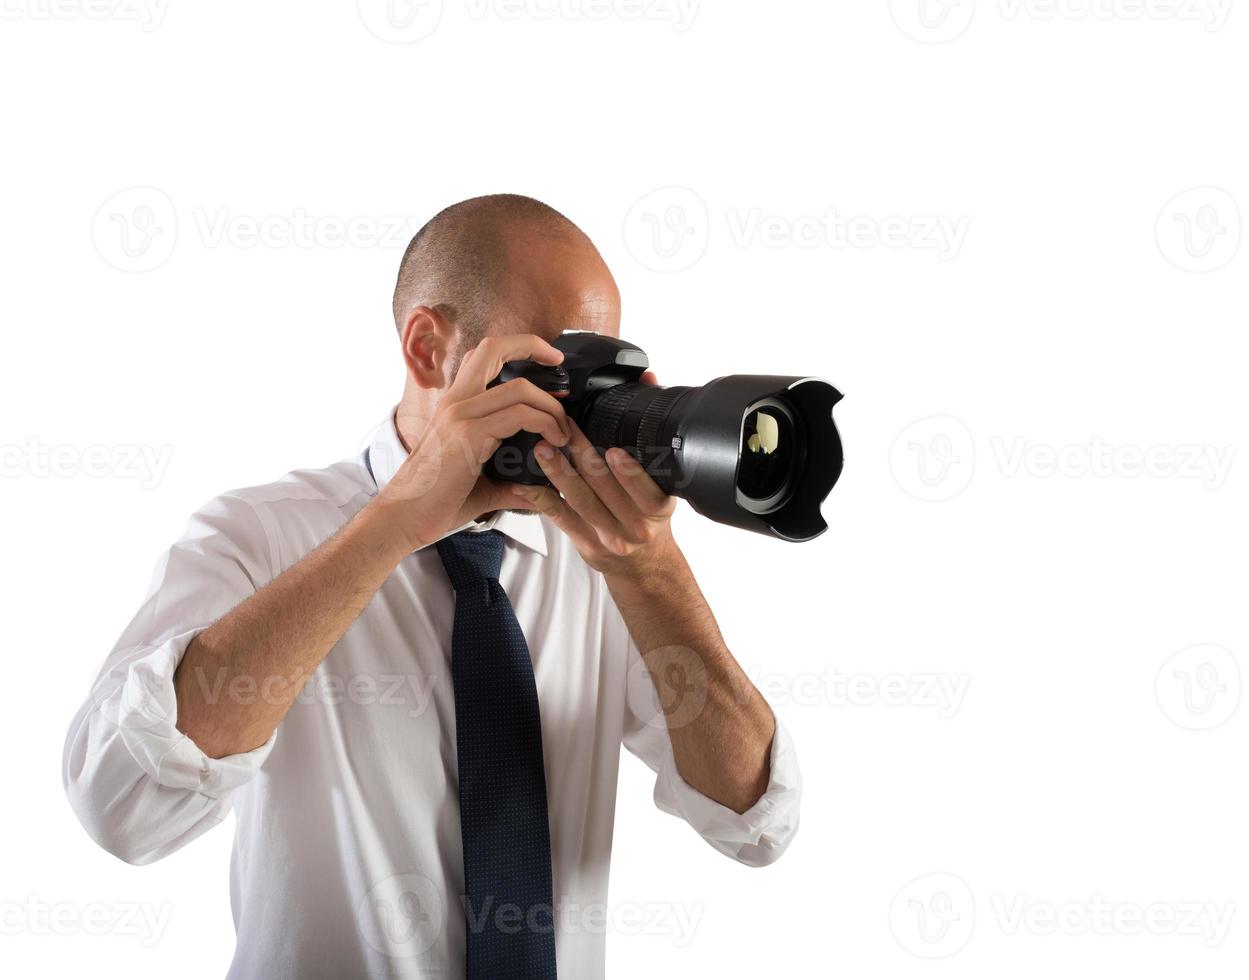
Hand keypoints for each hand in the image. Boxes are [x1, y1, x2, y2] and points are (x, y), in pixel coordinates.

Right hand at [372, 334, 570, 551]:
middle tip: (560, 370)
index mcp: (455, 405)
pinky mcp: (467, 435)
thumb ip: (510, 482)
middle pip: (494, 348)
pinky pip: (519, 414)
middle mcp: (455, 402)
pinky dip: (545, 423)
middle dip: (533, 348)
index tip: (549, 361)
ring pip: (519, 387)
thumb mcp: (479, 484)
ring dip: (551, 407)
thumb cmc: (434, 503)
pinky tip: (554, 441)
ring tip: (563, 431)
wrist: (402, 520)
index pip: (484, 356)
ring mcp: (459, 415)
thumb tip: (538, 490)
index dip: (518, 347)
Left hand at [509, 372, 678, 576]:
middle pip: (606, 488)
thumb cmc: (651, 516)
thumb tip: (648, 379)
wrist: (645, 568)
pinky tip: (523, 484)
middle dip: (584, 457)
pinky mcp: (584, 543)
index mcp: (658, 508)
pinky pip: (559, 518)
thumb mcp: (665, 483)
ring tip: (542, 449)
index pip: (646, 489)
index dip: (631, 472)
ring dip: (559, 473)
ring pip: (580, 501)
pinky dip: (540, 499)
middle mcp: (634, 525)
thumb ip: (652, 431)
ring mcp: (607, 536)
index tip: (614, 451)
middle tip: (564, 430)